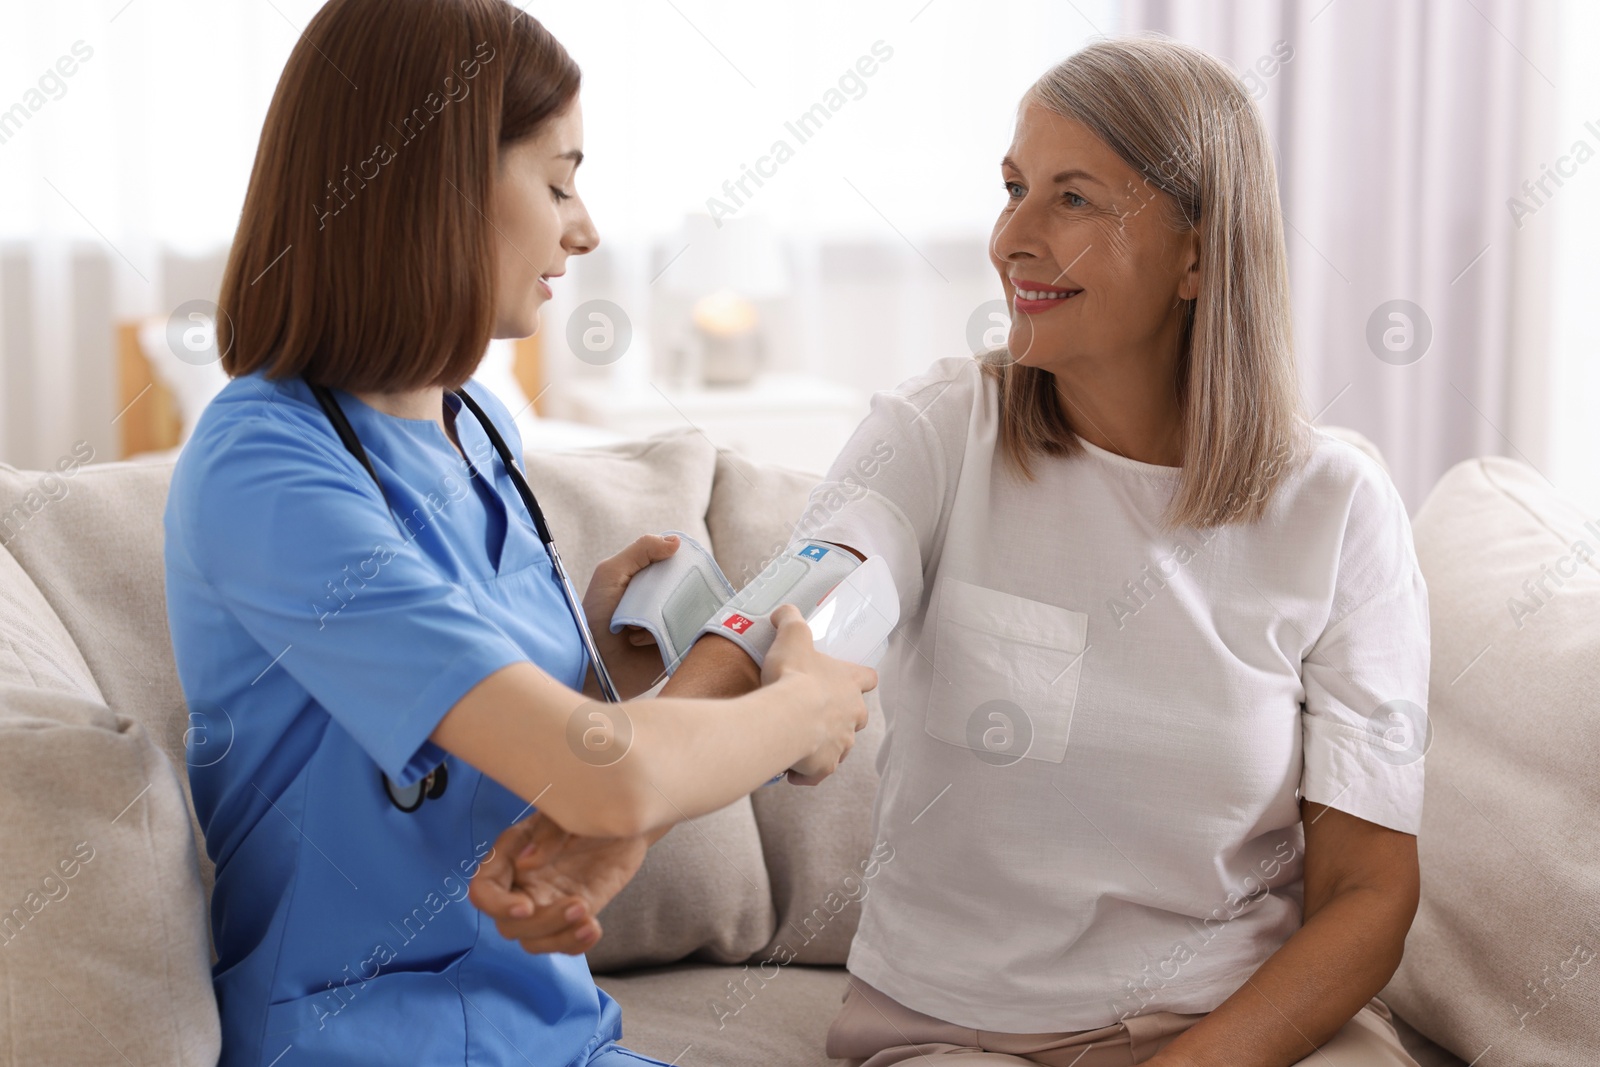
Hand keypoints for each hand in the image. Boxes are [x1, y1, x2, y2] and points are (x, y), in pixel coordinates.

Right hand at [469, 812, 654, 954]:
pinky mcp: (572, 914)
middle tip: (577, 905)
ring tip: (589, 920)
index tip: (526, 907)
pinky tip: (594, 928)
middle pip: (508, 924)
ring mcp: (546, 902)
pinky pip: (562, 943)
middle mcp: (522, 883)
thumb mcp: (568, 813)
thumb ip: (546, 835)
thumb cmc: (591, 805)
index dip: (496, 905)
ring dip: (559, 938)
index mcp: (511, 854)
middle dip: (541, 923)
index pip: (483, 890)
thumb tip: (525, 863)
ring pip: (532, 941)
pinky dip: (575, 944)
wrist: (627, 817)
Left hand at [582, 533, 681, 698]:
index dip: (678, 562)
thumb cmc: (593, 618)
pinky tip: (647, 642)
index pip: (676, 563)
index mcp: (649, 580)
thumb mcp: (610, 574)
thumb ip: (640, 551)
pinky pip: (692, 634)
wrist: (593, 666)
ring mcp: (671, 624)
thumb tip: (676, 542)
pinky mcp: (678, 646)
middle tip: (650, 600)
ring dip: (666, 616)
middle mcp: (663, 600)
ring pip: (692, 609)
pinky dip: (672, 635)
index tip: (672, 566)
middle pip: (689, 585)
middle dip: (672, 590)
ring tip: (636, 629)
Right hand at [761, 603, 875, 784]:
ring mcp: (843, 743)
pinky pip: (819, 771)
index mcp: (850, 683)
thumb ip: (791, 620)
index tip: (846, 681)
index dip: (859, 679)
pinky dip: (807, 770)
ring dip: (823, 743)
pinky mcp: (826, 766)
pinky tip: (790, 765)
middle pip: (858, 717)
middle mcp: (854, 714)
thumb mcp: (791, 637)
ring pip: (840, 746)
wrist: (786, 718)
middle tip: (813, 712)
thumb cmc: (793, 676)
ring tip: (797, 738)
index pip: (869, 678)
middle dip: (840, 717)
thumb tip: (784, 611)